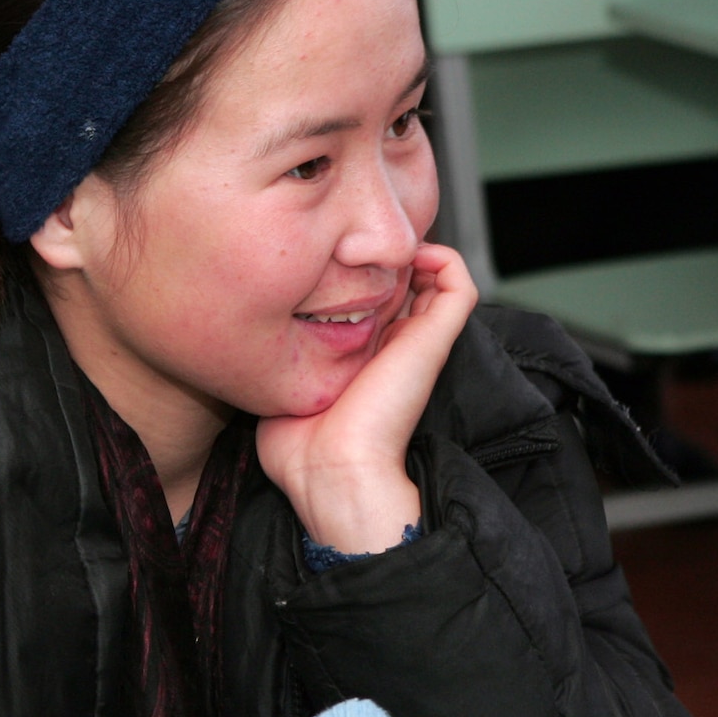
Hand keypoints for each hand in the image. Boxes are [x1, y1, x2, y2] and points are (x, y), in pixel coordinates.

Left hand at [255, 244, 475, 554]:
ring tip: (382, 246)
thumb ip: (277, 361)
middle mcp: (394, 347)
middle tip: (352, 245)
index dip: (357, 274)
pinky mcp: (435, 339)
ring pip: (437, 278)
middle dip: (382, 257)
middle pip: (406, 284)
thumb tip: (257, 339)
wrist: (332, 470)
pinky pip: (460, 284)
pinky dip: (446, 259)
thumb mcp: (280, 389)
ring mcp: (418, 342)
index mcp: (363, 360)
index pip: (375, 303)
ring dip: (415, 252)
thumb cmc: (300, 447)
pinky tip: (412, 254)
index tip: (327, 258)